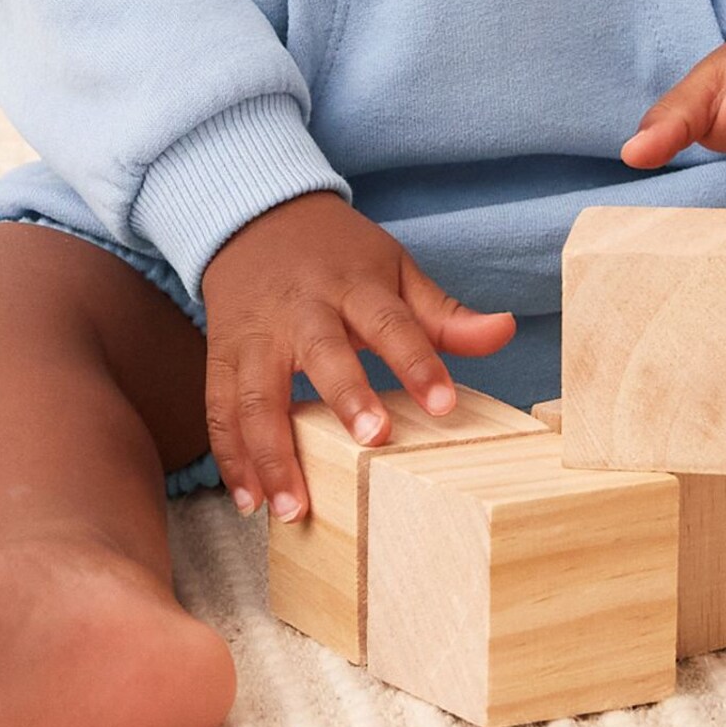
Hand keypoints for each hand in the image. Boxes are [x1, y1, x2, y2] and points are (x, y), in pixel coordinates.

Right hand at [200, 191, 517, 521]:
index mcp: (352, 286)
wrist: (254, 216)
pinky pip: (219, 409)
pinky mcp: (220, 354)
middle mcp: (301, 310)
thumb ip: (444, 313)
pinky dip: (231, 457)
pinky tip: (250, 500)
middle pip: (322, 352)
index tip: (444, 405)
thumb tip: (506, 331)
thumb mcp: (393, 269)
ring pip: (255, 394)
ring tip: (292, 509)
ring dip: (271, 453)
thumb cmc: (336, 254)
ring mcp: (255, 335)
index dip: (418, 362)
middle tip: (370, 442)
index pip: (391, 322)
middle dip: (345, 396)